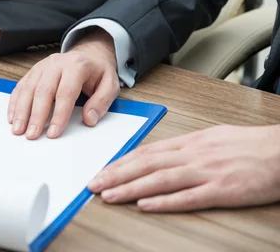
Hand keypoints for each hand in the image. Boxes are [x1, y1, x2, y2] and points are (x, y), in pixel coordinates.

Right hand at [7, 28, 118, 139]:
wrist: (88, 54)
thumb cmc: (98, 72)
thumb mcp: (110, 84)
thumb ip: (102, 102)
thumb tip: (89, 119)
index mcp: (77, 66)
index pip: (66, 92)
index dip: (59, 114)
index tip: (53, 133)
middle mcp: (57, 63)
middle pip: (43, 90)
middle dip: (36, 115)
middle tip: (31, 135)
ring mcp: (43, 66)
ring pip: (28, 88)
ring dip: (21, 110)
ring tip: (18, 130)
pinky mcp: (34, 71)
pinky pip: (21, 86)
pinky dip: (15, 102)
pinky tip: (12, 117)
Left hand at [88, 125, 279, 211]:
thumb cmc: (249, 145)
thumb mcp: (212, 139)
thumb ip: (185, 148)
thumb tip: (160, 155)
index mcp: (190, 142)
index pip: (147, 152)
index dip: (122, 162)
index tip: (103, 169)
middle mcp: (193, 155)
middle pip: (146, 164)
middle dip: (116, 174)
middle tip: (93, 183)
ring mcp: (207, 172)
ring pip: (160, 180)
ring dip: (130, 188)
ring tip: (108, 195)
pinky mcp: (223, 190)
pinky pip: (188, 197)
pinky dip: (164, 201)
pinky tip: (145, 205)